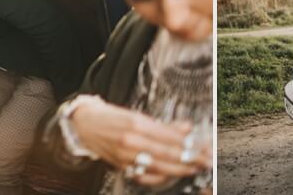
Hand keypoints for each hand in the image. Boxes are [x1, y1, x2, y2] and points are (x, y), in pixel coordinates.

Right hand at [71, 99, 209, 186]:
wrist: (86, 125)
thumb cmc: (114, 118)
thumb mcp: (139, 115)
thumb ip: (163, 125)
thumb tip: (187, 128)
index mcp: (137, 123)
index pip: (170, 136)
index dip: (189, 143)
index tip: (204, 147)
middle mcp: (131, 140)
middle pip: (167, 153)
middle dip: (189, 158)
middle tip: (205, 161)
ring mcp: (125, 156)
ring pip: (158, 166)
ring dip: (178, 169)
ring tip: (193, 168)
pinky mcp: (121, 166)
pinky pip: (144, 176)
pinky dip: (159, 177)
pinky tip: (170, 175)